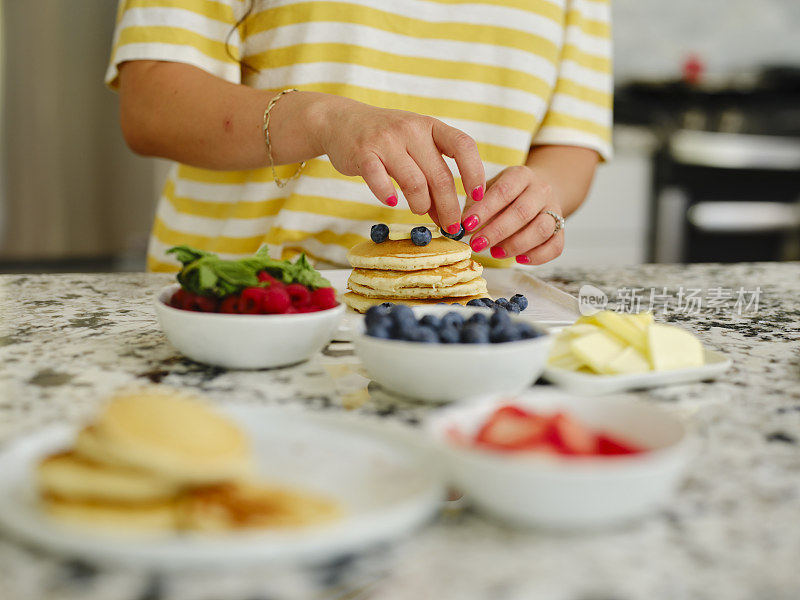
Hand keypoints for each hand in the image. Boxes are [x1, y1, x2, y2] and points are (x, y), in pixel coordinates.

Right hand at [316, 96, 484, 231]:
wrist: (341, 122)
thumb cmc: (386, 140)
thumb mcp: (415, 148)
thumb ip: (432, 176)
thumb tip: (448, 218)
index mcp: (431, 127)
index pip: (463, 146)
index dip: (475, 173)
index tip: (477, 197)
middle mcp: (411, 130)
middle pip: (440, 176)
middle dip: (449, 207)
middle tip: (451, 226)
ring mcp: (386, 140)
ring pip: (415, 183)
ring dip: (421, 206)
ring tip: (420, 212)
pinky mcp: (363, 153)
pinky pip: (380, 181)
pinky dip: (388, 196)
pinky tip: (392, 202)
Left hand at [460, 165, 563, 264]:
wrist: (538, 191)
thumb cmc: (506, 194)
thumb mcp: (489, 189)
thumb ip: (475, 204)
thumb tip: (460, 226)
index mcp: (521, 175)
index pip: (503, 191)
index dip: (484, 210)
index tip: (467, 225)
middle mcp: (541, 190)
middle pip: (522, 212)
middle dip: (496, 232)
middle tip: (476, 244)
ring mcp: (554, 209)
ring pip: (541, 229)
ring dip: (515, 245)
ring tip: (495, 252)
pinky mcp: (562, 230)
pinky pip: (555, 246)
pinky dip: (537, 256)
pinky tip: (518, 259)